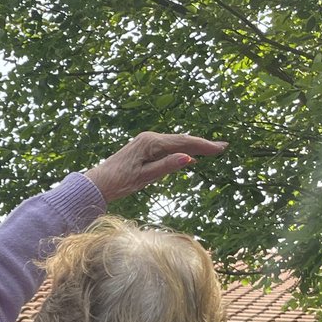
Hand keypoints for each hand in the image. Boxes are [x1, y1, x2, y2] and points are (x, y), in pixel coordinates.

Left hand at [84, 132, 226, 203]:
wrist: (98, 183)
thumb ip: (166, 167)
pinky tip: (189, 156)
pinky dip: (180, 151)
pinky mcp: (143, 148)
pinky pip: (167, 148)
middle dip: (202, 144)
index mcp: (151, 143)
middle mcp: (150, 138)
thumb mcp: (145, 177)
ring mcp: (146, 142)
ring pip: (175, 144)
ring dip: (193, 147)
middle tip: (223, 147)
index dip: (203, 146)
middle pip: (182, 140)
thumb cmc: (118, 182)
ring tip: (211, 149)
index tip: (220, 148)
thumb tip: (189, 159)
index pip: (183, 143)